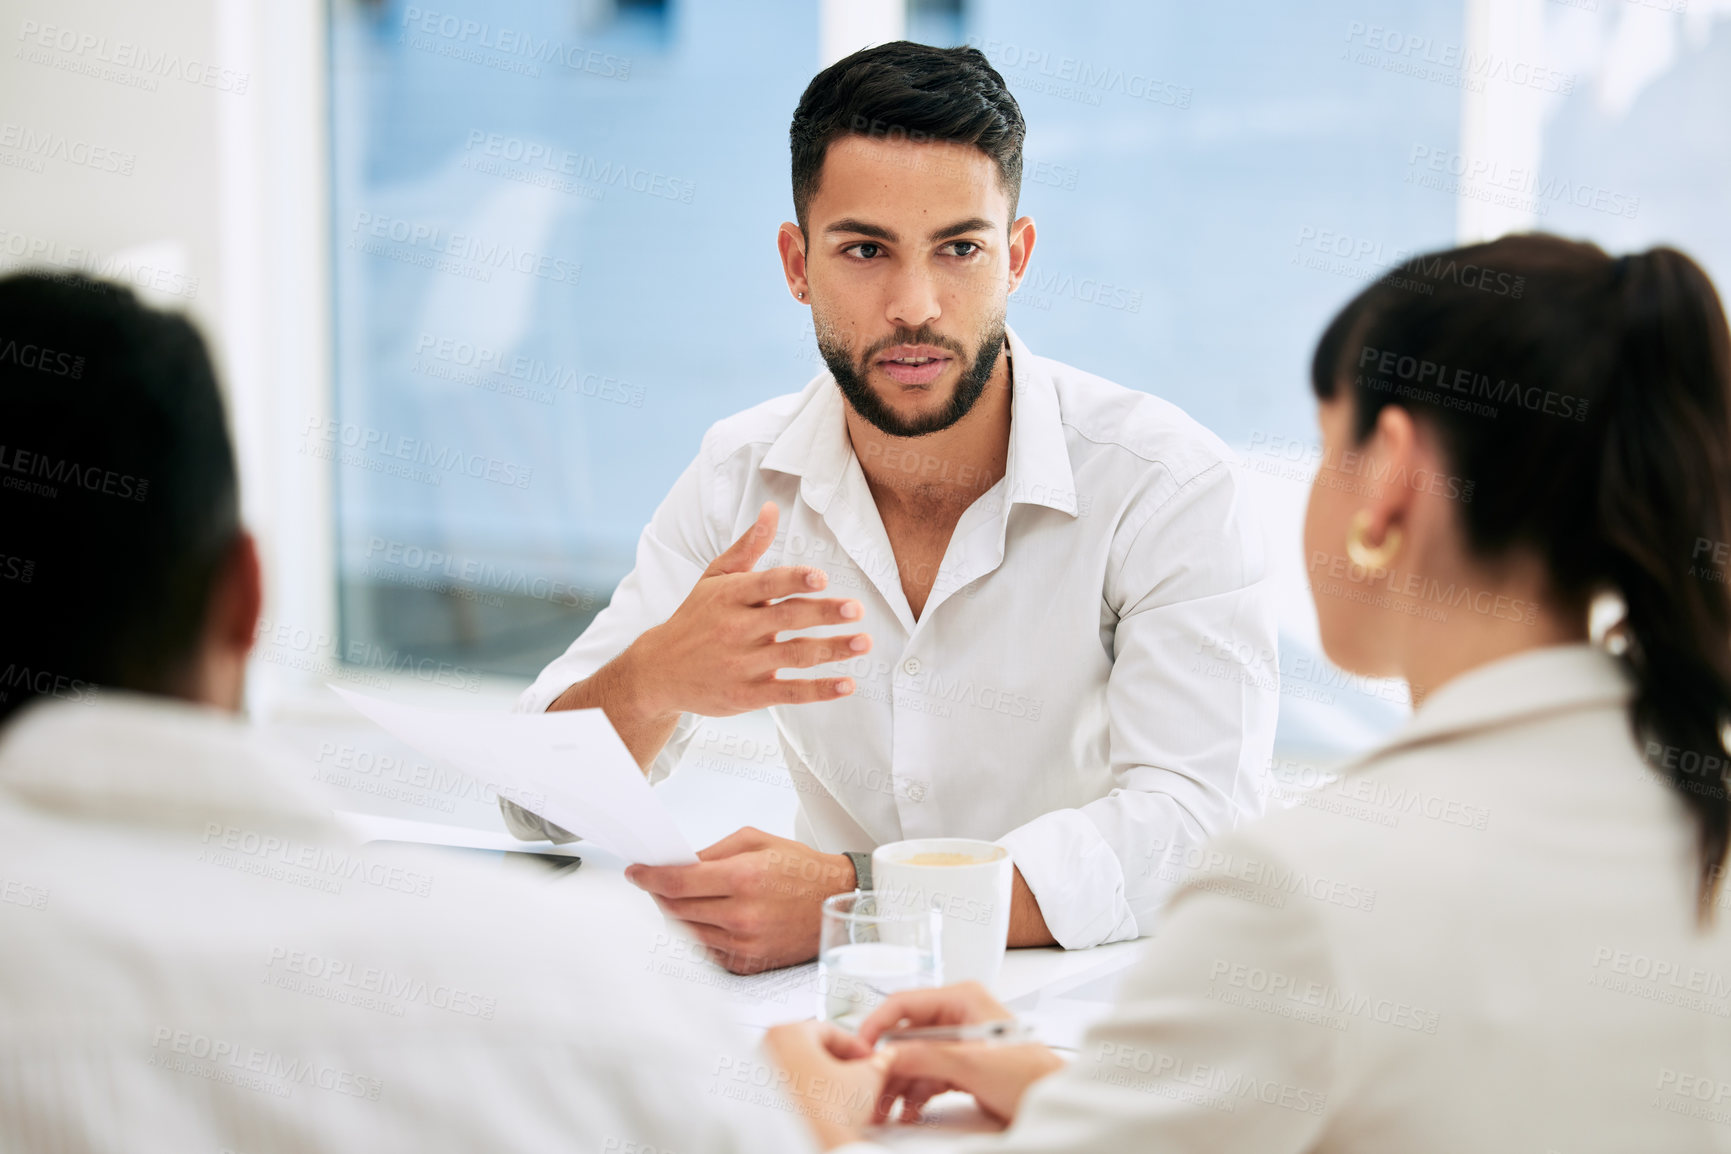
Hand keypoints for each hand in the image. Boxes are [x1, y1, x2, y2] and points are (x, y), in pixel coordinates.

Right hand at [626, 502, 871, 719]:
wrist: (658, 671)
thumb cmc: (695, 617)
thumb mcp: (715, 578)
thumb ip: (748, 546)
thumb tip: (771, 509)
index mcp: (730, 596)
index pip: (767, 585)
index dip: (795, 580)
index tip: (822, 577)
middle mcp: (736, 629)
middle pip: (787, 619)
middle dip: (824, 613)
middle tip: (857, 609)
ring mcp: (742, 664)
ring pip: (794, 655)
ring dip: (832, 649)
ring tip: (863, 642)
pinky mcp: (747, 695)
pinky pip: (789, 693)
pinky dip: (819, 690)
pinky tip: (846, 684)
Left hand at [626, 826, 856, 973]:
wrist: (836, 900)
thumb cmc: (800, 868)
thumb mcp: (757, 841)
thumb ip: (713, 852)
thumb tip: (677, 864)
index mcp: (744, 878)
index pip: (677, 882)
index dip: (649, 877)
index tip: (635, 872)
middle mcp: (743, 914)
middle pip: (675, 909)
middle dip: (658, 894)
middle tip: (653, 883)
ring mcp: (746, 944)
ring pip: (687, 932)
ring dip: (675, 915)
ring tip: (678, 899)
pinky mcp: (749, 963)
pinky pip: (707, 951)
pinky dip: (697, 934)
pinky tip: (702, 918)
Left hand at [762, 1020, 895, 1149]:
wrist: (811, 1145)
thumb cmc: (827, 1113)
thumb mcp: (866, 1078)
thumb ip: (878, 1061)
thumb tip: (883, 1059)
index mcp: (789, 1031)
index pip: (832, 1031)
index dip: (858, 1047)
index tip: (869, 1058)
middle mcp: (768, 1046)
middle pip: (814, 1047)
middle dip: (840, 1061)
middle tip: (858, 1074)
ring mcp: (759, 1070)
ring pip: (800, 1065)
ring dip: (824, 1076)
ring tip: (842, 1093)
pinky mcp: (757, 1095)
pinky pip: (786, 1083)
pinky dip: (806, 1089)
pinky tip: (824, 1104)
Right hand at [857, 982, 1064, 1123]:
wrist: (1054, 1104)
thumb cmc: (1030, 1076)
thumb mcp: (971, 1063)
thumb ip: (926, 1056)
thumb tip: (887, 1056)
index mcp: (962, 999)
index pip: (905, 1003)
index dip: (877, 1024)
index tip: (859, 1047)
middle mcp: (957, 1015)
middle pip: (905, 1035)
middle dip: (887, 1064)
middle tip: (870, 1086)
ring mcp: (958, 1042)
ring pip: (913, 1059)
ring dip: (898, 1083)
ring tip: (885, 1106)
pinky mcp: (960, 1066)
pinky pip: (926, 1075)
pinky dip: (914, 1093)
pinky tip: (908, 1109)